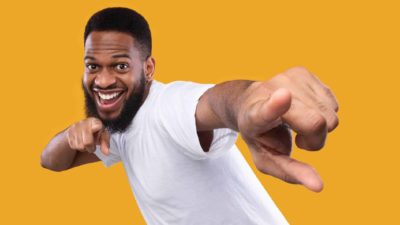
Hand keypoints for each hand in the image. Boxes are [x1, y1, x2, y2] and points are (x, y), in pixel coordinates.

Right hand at [66, 117, 109, 154]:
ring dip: (84, 148)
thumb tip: (107, 153)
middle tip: (92, 147)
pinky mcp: (68, 133)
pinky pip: (73, 146)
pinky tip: (80, 143)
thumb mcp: (102, 137)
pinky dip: (77, 147)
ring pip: (80, 146)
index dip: (97, 131)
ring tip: (86, 144)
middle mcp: (84, 122)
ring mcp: (75, 127)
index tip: (96, 135)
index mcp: (95, 121)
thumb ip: (105, 144)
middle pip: (87, 142)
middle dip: (91, 148)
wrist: (80, 131)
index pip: (97, 126)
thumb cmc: (95, 134)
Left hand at [238, 67, 338, 191]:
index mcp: (255, 115)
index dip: (276, 106)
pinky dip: (323, 113)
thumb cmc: (260, 135)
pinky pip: (333, 103)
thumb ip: (291, 172)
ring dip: (320, 127)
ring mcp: (287, 78)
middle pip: (317, 122)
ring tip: (297, 123)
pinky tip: (303, 110)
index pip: (266, 111)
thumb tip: (319, 186)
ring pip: (331, 115)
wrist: (248, 102)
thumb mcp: (267, 159)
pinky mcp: (303, 71)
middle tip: (297, 139)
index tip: (284, 96)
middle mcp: (271, 91)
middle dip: (316, 140)